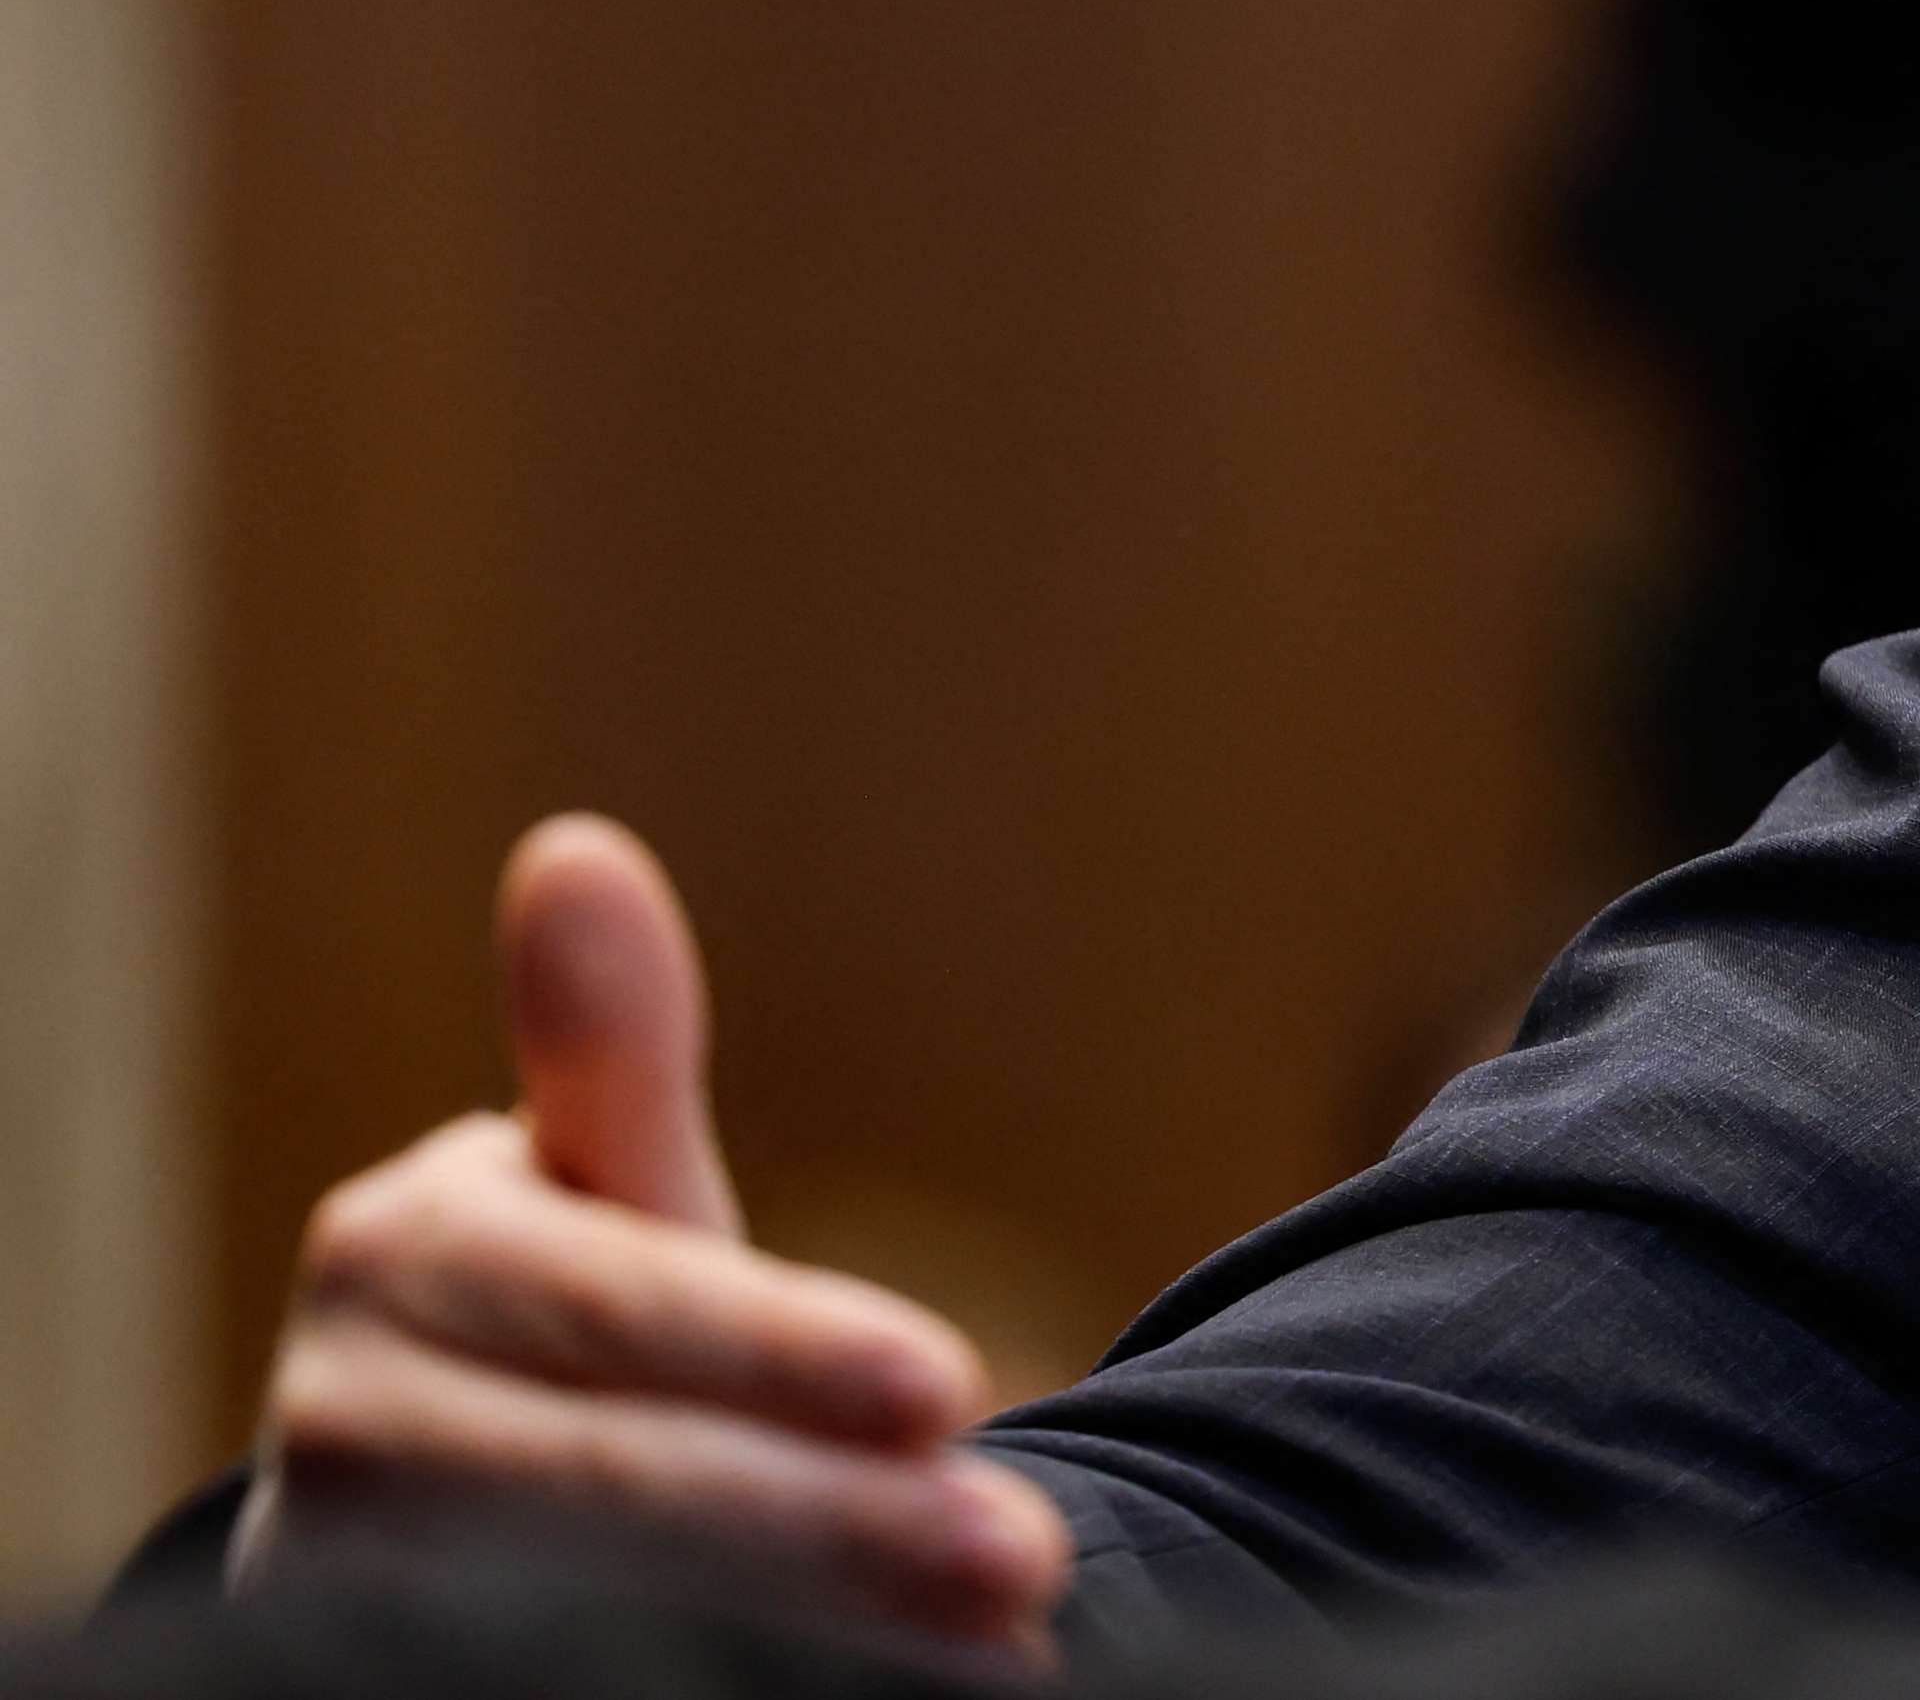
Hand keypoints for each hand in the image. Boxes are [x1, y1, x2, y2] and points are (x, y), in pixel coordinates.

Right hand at [247, 814, 1075, 1653]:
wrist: (422, 1526)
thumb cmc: (558, 1330)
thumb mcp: (599, 1202)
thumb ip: (608, 1066)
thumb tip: (576, 849)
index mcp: (401, 1265)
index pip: (623, 1313)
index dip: (781, 1357)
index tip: (956, 1385)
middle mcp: (347, 1430)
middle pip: (617, 1490)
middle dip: (832, 1527)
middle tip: (1027, 1552)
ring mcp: (347, 1578)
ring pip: (597, 1611)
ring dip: (810, 1631)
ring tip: (1004, 1635)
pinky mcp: (380, 1672)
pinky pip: (566, 1681)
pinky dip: (737, 1690)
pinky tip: (885, 1697)